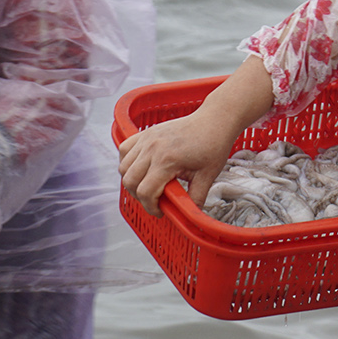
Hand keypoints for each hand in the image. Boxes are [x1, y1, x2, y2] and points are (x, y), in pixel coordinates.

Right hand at [118, 111, 238, 215]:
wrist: (214, 121)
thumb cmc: (213, 145)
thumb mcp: (207, 176)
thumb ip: (195, 199)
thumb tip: (189, 217)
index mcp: (167, 160)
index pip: (145, 191)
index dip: (150, 207)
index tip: (160, 212)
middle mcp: (152, 148)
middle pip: (129, 181)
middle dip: (140, 197)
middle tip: (155, 201)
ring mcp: (147, 138)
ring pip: (123, 167)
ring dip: (132, 181)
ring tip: (149, 186)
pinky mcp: (146, 133)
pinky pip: (124, 149)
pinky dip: (127, 162)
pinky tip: (141, 169)